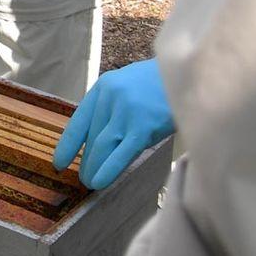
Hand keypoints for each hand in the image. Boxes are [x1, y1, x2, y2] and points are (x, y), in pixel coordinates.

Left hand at [53, 58, 174, 189]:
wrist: (196, 72)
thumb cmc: (164, 84)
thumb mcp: (130, 86)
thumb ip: (113, 108)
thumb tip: (99, 141)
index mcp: (104, 87)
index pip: (79, 121)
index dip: (68, 144)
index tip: (59, 162)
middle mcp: (111, 96)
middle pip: (93, 137)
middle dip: (87, 160)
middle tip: (84, 177)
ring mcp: (126, 110)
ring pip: (102, 146)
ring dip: (94, 167)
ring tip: (91, 183)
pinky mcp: (143, 125)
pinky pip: (121, 153)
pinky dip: (108, 169)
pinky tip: (100, 182)